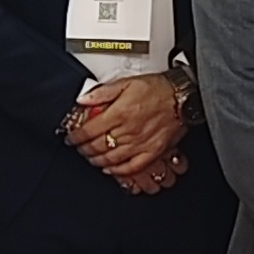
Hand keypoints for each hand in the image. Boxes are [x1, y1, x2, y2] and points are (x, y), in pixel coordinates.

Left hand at [66, 80, 183, 188]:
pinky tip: (111, 169)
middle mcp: (129, 130)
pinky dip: (118, 171)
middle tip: (79, 148)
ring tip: (91, 157)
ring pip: (111, 159)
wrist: (183, 97)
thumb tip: (83, 100)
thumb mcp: (126, 82)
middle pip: (98, 146)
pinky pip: (132, 167)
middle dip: (84, 149)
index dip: (76, 137)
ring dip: (97, 160)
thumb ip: (102, 92)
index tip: (71, 138)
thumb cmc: (158, 88)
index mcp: (120, 113)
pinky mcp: (152, 152)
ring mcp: (140, 144)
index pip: (89, 130)